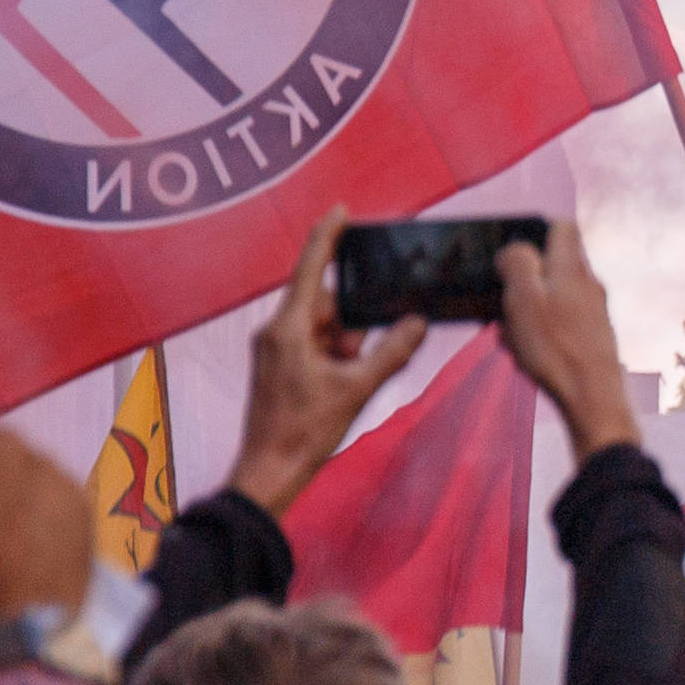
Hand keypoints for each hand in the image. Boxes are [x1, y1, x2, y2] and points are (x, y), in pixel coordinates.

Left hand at [227, 212, 429, 516]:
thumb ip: (390, 352)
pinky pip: (314, 347)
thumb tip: (416, 322)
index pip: (310, 266)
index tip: (343, 210)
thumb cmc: (304, 432)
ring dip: (346, 346)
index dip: (328, 235)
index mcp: (288, 327)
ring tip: (355, 380)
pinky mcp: (277, 368)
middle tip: (367, 355)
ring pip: (322, 329)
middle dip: (353, 323)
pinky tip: (348, 384)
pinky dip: (335, 359)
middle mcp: (275, 332)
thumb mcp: (356, 389)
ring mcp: (274, 350)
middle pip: (325, 304)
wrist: (268, 474)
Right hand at [498, 225, 640, 461]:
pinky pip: (560, 323)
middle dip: (526, 281)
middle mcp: (588, 283)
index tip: (513, 253)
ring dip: (530, 311)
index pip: (561, 226)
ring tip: (515, 335)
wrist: (593, 397)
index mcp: (571, 266)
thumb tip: (515, 248)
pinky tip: (529, 353)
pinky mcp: (593, 335)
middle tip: (507, 303)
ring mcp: (594, 309)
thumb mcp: (524, 298)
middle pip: (554, 265)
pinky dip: (541, 332)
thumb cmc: (555, 348)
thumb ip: (518, 263)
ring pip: (554, 296)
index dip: (536, 231)